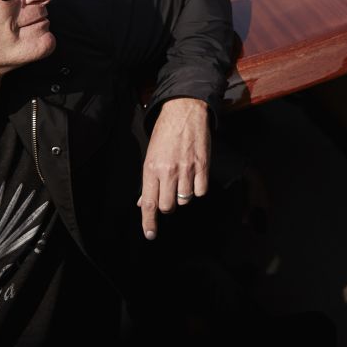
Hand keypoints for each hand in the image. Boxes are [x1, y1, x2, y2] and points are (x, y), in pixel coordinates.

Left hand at [137, 97, 210, 239]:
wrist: (184, 111)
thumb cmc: (165, 133)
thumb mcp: (150, 155)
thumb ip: (148, 181)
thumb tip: (143, 203)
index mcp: (151, 169)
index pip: (149, 204)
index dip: (149, 223)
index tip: (150, 234)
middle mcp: (168, 171)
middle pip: (168, 206)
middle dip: (168, 206)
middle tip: (169, 194)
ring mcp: (187, 169)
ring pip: (185, 200)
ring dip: (183, 195)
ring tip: (182, 180)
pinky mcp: (203, 165)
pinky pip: (201, 191)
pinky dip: (197, 189)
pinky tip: (194, 178)